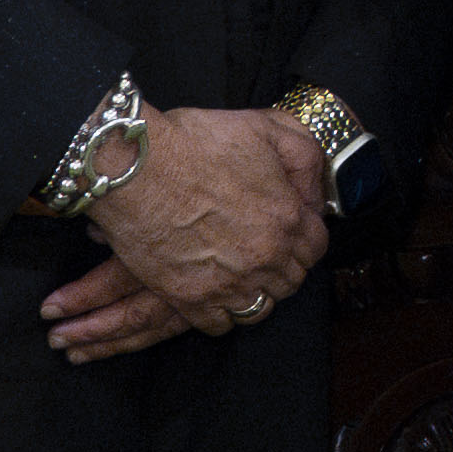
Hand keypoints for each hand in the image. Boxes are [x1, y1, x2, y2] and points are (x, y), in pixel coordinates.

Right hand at [44, 108, 331, 363]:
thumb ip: (304, 159)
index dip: (305, 236)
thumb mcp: (266, 127)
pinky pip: (221, 324)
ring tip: (239, 273)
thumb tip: (312, 194)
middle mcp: (264, 257)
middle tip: (261, 248)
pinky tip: (213, 290)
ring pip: (259, 307)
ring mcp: (228, 283)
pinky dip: (220, 311)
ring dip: (255, 291)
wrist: (135, 167)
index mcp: (286, 217)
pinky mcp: (191, 299)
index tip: (289, 229)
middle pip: (291, 279)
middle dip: (282, 264)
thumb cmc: (194, 142)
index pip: (317, 247)